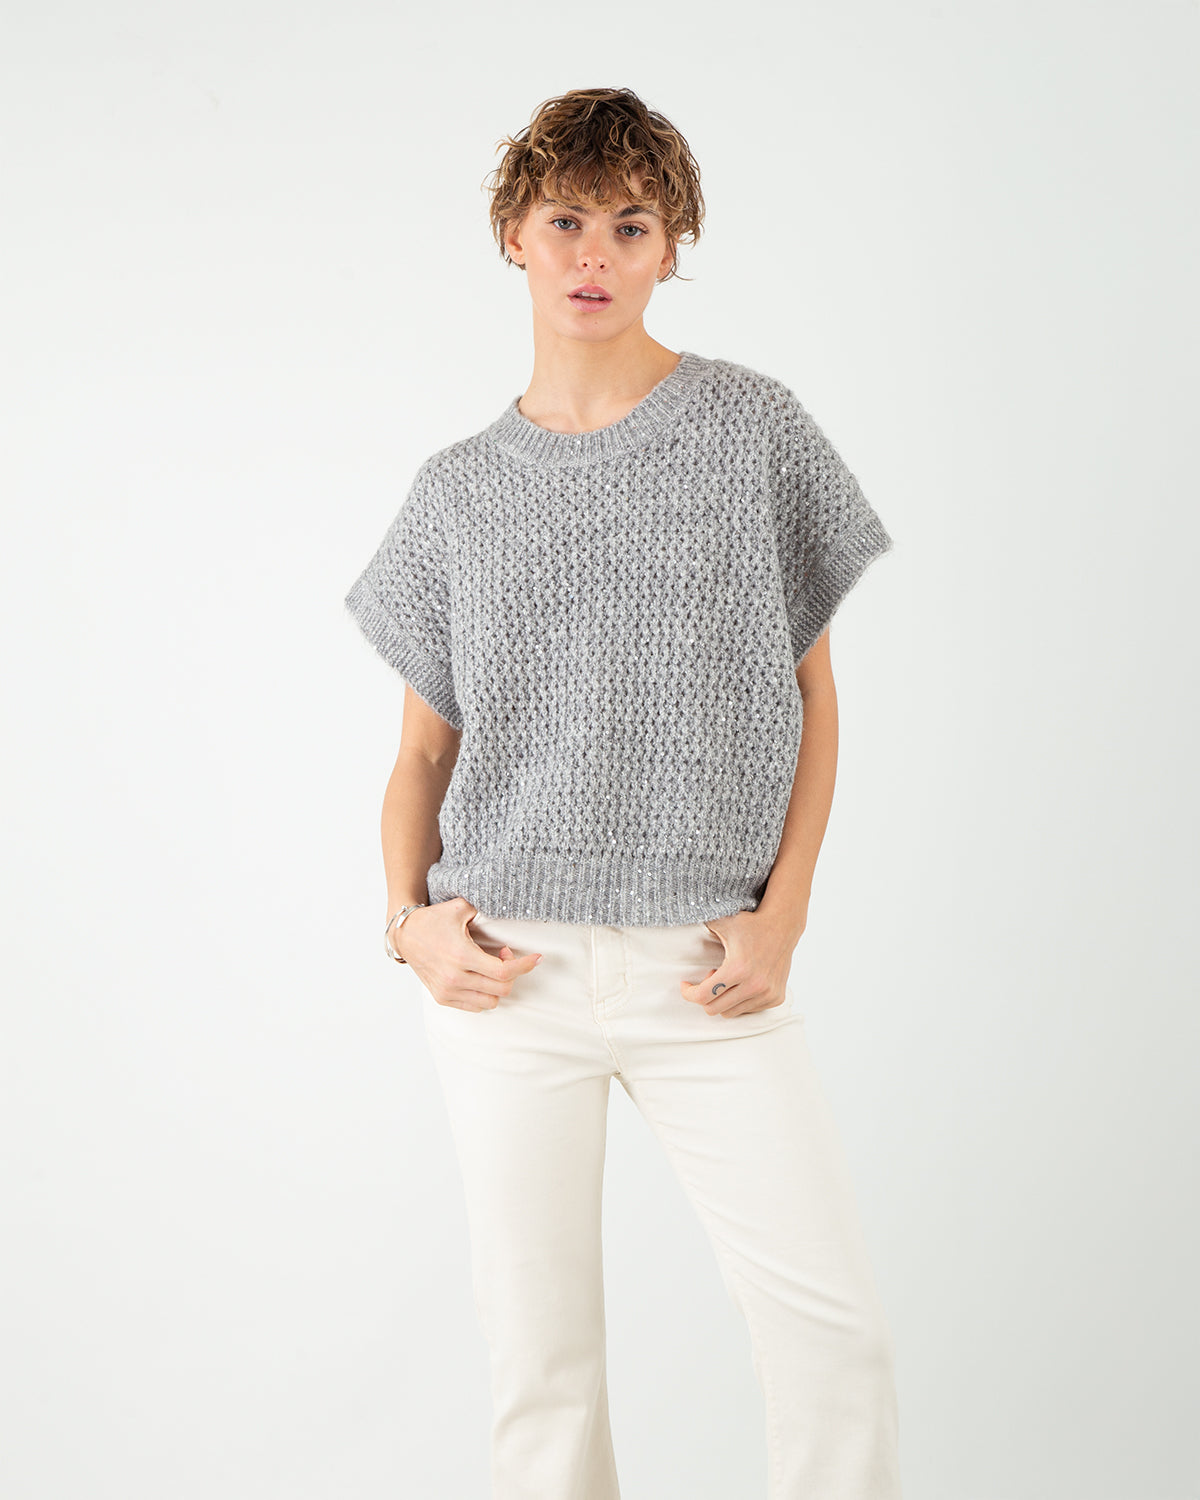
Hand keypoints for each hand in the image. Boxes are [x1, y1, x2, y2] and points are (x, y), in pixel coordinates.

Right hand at [391, 896, 541, 1011]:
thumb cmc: (434, 920)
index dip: (525, 966)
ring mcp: (447, 991)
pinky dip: (484, 994)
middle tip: (504, 954)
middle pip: (502, 988)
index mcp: (461, 955)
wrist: (405, 935)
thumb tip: (509, 908)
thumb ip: (485, 910)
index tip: (537, 958)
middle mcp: (454, 977)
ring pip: (491, 1002)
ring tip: (490, 966)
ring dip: (498, 985)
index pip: (504, 971)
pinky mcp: (442, 997)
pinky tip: (480, 976)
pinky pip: (475, 1006)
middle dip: (512, 972)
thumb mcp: (460, 908)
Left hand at [680, 908, 801, 1018]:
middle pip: (714, 1009)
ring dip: (723, 998)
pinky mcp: (776, 998)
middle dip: (705, 996)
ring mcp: (767, 994)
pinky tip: (742, 983)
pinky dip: (740, 1001)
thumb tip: (674, 917)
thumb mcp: (721, 922)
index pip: (703, 996)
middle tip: (711, 977)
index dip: (689, 993)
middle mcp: (754, 985)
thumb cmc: (749, 923)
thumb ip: (698, 922)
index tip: (685, 985)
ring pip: (730, 1012)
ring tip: (729, 978)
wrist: (782, 926)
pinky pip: (748, 1010)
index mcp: (737, 968)